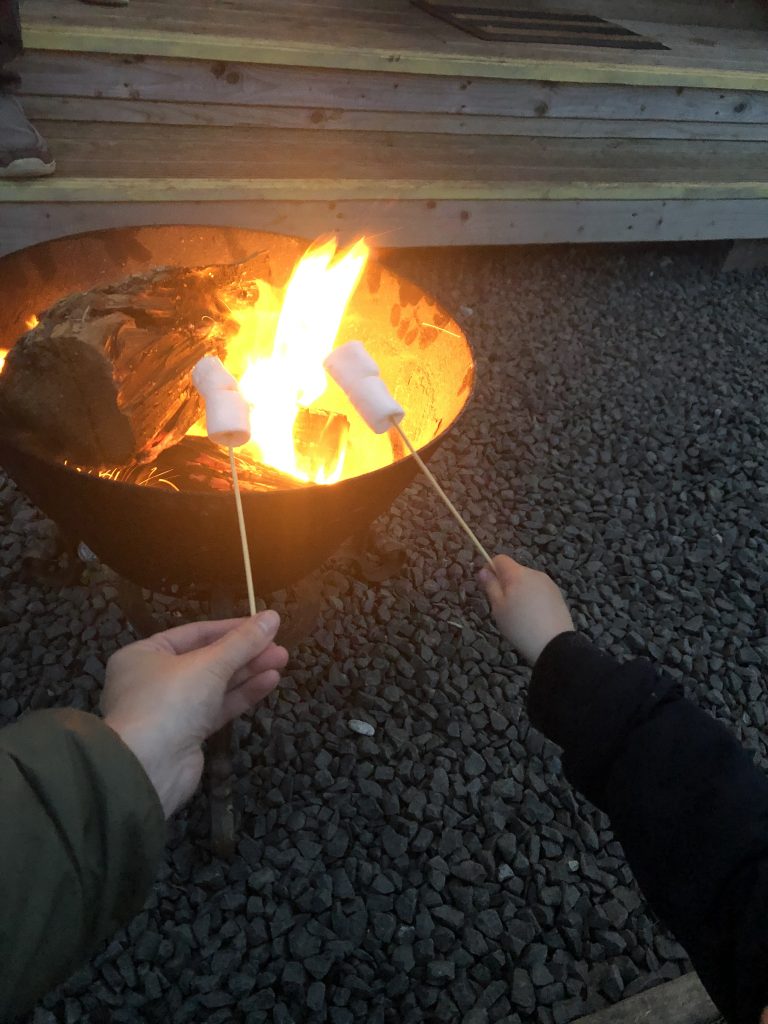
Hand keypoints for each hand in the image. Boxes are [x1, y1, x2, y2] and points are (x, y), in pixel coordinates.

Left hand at [101, 612, 287, 816]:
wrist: (149, 768)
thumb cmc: (170, 701)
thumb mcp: (209, 664)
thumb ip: (243, 641)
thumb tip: (272, 616)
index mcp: (145, 654)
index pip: (195, 633)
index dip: (231, 627)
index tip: (263, 624)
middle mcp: (154, 679)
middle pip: (207, 659)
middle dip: (245, 652)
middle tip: (279, 646)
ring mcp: (171, 709)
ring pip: (215, 684)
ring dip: (248, 672)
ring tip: (282, 660)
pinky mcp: (187, 734)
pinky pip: (217, 707)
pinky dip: (242, 694)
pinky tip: (269, 681)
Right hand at [479, 555, 573, 665]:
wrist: (554, 644)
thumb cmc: (520, 626)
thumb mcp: (498, 608)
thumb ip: (490, 586)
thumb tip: (483, 570)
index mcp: (517, 574)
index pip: (500, 559)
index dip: (491, 569)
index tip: (488, 586)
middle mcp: (534, 573)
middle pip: (514, 571)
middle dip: (506, 583)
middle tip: (503, 607)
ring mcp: (548, 583)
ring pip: (527, 581)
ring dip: (520, 591)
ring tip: (521, 615)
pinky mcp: (557, 594)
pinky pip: (539, 590)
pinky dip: (533, 598)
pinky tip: (534, 617)